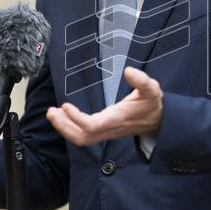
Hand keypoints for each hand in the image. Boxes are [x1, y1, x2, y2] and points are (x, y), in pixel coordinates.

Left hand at [47, 67, 162, 146]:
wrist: (159, 120)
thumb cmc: (152, 104)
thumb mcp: (152, 89)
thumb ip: (142, 80)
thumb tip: (129, 71)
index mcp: (117, 119)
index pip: (92, 126)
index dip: (76, 119)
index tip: (66, 106)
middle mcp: (109, 128)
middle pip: (82, 137)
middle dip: (64, 127)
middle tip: (51, 112)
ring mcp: (105, 132)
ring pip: (80, 139)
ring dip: (64, 128)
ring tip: (53, 113)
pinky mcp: (103, 131)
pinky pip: (83, 135)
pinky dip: (70, 128)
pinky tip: (63, 116)